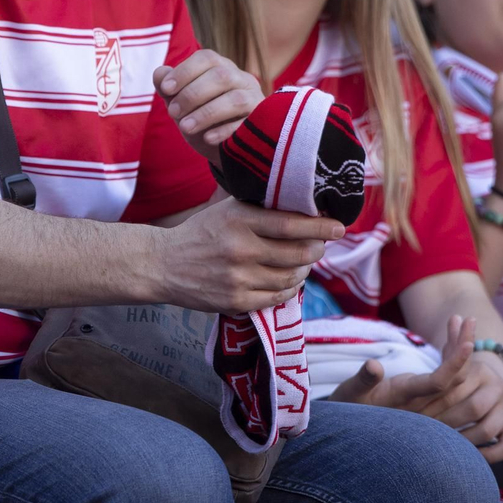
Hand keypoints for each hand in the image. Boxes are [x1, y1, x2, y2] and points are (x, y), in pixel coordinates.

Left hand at [155, 49, 264, 164]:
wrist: (223, 151)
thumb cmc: (202, 120)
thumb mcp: (182, 105)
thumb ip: (169, 88)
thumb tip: (159, 73)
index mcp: (222, 68)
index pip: (207, 58)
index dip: (184, 71)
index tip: (166, 89)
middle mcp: (241, 80)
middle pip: (221, 76)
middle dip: (192, 94)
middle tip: (172, 112)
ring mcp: (255, 101)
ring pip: (235, 99)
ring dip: (206, 113)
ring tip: (184, 127)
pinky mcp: (261, 124)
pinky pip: (246, 124)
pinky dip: (224, 130)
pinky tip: (207, 138)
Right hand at [155, 197, 343, 314]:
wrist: (163, 264)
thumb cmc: (201, 232)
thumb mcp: (227, 209)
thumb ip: (259, 206)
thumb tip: (302, 201)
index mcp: (239, 220)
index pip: (291, 224)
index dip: (320, 226)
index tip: (339, 226)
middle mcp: (240, 249)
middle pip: (297, 253)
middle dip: (317, 250)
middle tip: (321, 245)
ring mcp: (238, 278)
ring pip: (290, 277)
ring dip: (304, 269)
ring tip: (305, 261)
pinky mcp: (235, 301)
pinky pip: (276, 297)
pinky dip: (289, 288)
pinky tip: (289, 279)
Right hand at [328, 320, 475, 408]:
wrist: (352, 431)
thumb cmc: (348, 407)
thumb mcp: (350, 393)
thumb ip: (363, 380)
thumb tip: (373, 366)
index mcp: (404, 398)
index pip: (438, 383)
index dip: (455, 364)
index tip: (469, 343)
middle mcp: (421, 403)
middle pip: (454, 378)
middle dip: (463, 345)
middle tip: (470, 319)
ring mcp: (425, 401)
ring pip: (454, 377)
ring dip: (459, 347)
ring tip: (464, 320)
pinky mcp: (424, 397)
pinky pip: (446, 377)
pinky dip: (451, 355)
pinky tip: (452, 336)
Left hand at [415, 317, 502, 462]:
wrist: (488, 390)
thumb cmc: (460, 378)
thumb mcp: (452, 358)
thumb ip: (452, 341)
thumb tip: (455, 316)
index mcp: (481, 370)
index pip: (457, 385)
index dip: (436, 401)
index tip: (417, 414)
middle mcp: (499, 387)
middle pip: (472, 409)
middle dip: (447, 423)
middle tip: (427, 435)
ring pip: (487, 429)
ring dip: (464, 440)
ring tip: (443, 447)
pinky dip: (487, 454)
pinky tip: (468, 456)